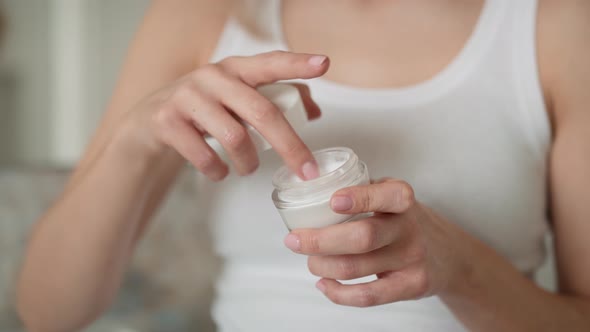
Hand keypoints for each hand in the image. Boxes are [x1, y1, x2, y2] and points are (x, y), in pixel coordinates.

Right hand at [119, 51, 328, 180]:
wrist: (150, 120)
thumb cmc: (205, 108)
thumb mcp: (238, 99)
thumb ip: (275, 100)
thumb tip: (313, 112)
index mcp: (235, 69)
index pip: (270, 62)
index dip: (297, 63)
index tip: (323, 64)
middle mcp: (213, 77)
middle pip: (262, 111)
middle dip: (290, 146)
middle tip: (306, 171)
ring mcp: (188, 97)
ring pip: (235, 138)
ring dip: (248, 163)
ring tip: (247, 169)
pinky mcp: (167, 120)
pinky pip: (205, 156)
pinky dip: (217, 171)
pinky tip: (218, 171)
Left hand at [284, 178, 467, 306]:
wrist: (449, 255)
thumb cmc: (405, 221)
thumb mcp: (391, 197)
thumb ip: (361, 193)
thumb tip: (309, 193)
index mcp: (402, 199)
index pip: (385, 196)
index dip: (359, 199)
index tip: (333, 201)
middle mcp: (409, 227)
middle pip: (362, 237)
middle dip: (320, 241)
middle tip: (294, 241)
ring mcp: (411, 258)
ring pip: (356, 267)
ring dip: (322, 266)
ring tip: (311, 261)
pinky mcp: (411, 285)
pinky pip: (368, 295)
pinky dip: (339, 293)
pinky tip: (325, 284)